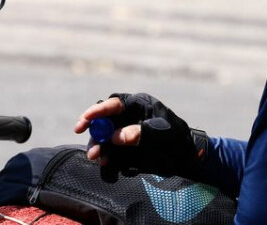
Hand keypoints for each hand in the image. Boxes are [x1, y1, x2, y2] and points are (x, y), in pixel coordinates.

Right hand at [74, 93, 205, 176]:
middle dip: (93, 126)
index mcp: (138, 105)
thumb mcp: (161, 133)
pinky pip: (109, 150)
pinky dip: (105, 155)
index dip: (99, 109)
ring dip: (97, 144)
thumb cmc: (176, 138)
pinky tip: (105, 163)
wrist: (186, 158)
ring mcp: (124, 132)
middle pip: (104, 118)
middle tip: (80, 132)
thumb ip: (139, 132)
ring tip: (97, 157)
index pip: (115, 103)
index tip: (86, 118)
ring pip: (103, 135)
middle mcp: (128, 116)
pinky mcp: (123, 148)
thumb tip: (116, 136)